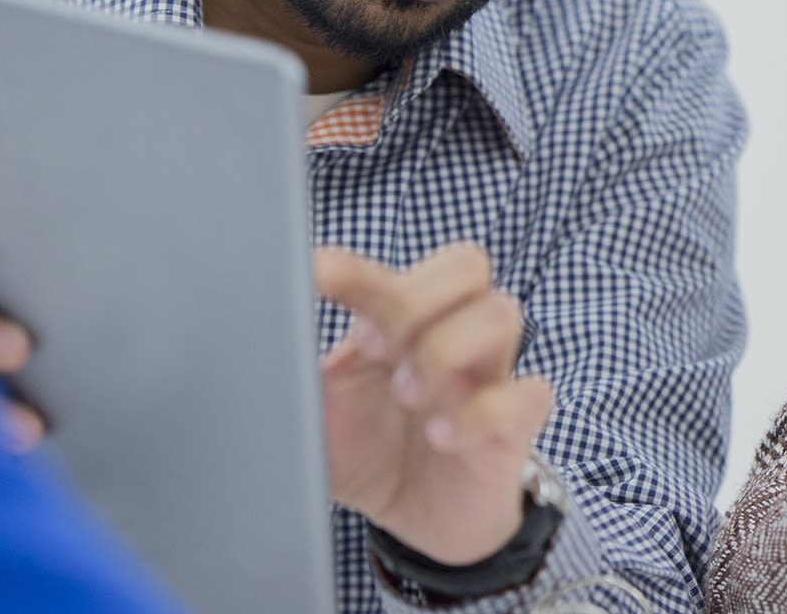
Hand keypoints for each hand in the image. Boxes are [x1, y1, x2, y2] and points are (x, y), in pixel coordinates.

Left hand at [315, 242, 553, 565]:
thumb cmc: (368, 454)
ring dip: (447, 348)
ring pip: (502, 313)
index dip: (355, 270)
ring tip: (408, 395)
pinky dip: (482, 412)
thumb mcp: (317, 414)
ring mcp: (488, 375)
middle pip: (466, 265)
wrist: (414, 520)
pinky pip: (528, 394)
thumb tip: (258, 340)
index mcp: (399, 323)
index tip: (315, 278)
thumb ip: (297, 372)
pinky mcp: (516, 424)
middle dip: (415, 299)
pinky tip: (443, 436)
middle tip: (375, 349)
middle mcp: (451, 335)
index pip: (393, 273)